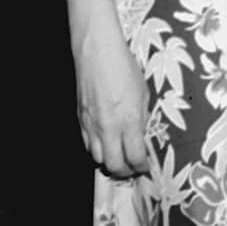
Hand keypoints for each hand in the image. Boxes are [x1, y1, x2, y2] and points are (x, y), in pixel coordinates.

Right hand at [70, 22, 150, 178]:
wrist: (97, 53)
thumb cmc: (124, 67)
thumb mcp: (143, 92)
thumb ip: (142, 117)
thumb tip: (141, 135)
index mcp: (129, 120)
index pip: (135, 157)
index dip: (142, 166)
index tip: (146, 166)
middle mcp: (109, 127)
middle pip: (115, 165)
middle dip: (126, 172)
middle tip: (133, 169)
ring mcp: (92, 126)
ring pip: (98, 159)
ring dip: (110, 163)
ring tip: (119, 159)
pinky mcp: (80, 121)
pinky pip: (87, 145)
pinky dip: (97, 151)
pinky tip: (105, 146)